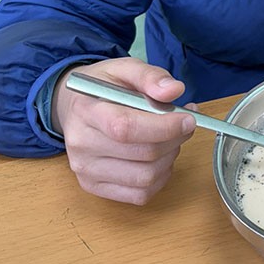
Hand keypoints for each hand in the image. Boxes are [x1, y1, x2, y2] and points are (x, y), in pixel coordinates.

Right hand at [52, 58, 195, 203]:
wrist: (74, 107)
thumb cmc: (104, 87)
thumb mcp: (124, 68)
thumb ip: (150, 76)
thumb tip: (174, 91)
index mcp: (86, 111)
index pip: (126, 128)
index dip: (164, 127)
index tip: (188, 119)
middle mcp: (81, 145)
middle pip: (143, 153)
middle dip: (175, 139)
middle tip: (185, 123)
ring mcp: (85, 170)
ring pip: (146, 177)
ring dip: (170, 158)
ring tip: (170, 138)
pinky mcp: (93, 187)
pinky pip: (140, 194)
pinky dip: (160, 178)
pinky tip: (160, 158)